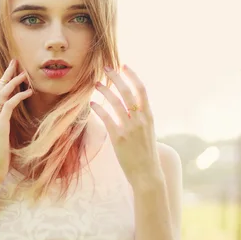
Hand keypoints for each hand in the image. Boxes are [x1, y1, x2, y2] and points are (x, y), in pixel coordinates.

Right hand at [0, 59, 33, 185]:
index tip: (10, 72)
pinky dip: (19, 96)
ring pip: (2, 94)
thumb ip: (2, 130)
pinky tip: (28, 92)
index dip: (2, 82)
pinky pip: (9, 105)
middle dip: (6, 75)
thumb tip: (8, 125)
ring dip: (14, 82)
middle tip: (15, 62)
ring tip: (24, 73)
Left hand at [90, 64, 161, 186]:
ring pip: (116, 102)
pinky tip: (91, 103)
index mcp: (149, 116)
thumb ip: (140, 119)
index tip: (124, 66)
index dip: (132, 76)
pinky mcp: (119, 138)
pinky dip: (98, 108)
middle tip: (106, 68)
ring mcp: (130, 128)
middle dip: (116, 77)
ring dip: (105, 90)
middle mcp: (140, 119)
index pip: (141, 90)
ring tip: (95, 83)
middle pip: (127, 92)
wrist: (147, 174)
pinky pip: (107, 118)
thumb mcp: (148, 132)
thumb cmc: (146, 154)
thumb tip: (131, 108)